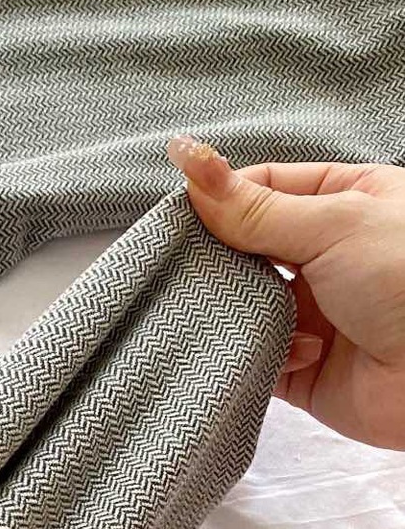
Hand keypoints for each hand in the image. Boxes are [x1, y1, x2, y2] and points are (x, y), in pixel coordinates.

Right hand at [165, 133, 404, 451]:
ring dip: (237, 310)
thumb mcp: (334, 223)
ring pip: (246, 304)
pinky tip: (295, 354)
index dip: (220, 199)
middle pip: (248, 247)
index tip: (178, 213)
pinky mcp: (304, 369)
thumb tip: (188, 160)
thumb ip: (256, 207)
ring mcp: (316, 312)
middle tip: (188, 266)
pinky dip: (260, 356)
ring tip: (233, 311)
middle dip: (219, 259)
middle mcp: (331, 256)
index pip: (266, 189)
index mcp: (349, 203)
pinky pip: (256, 358)